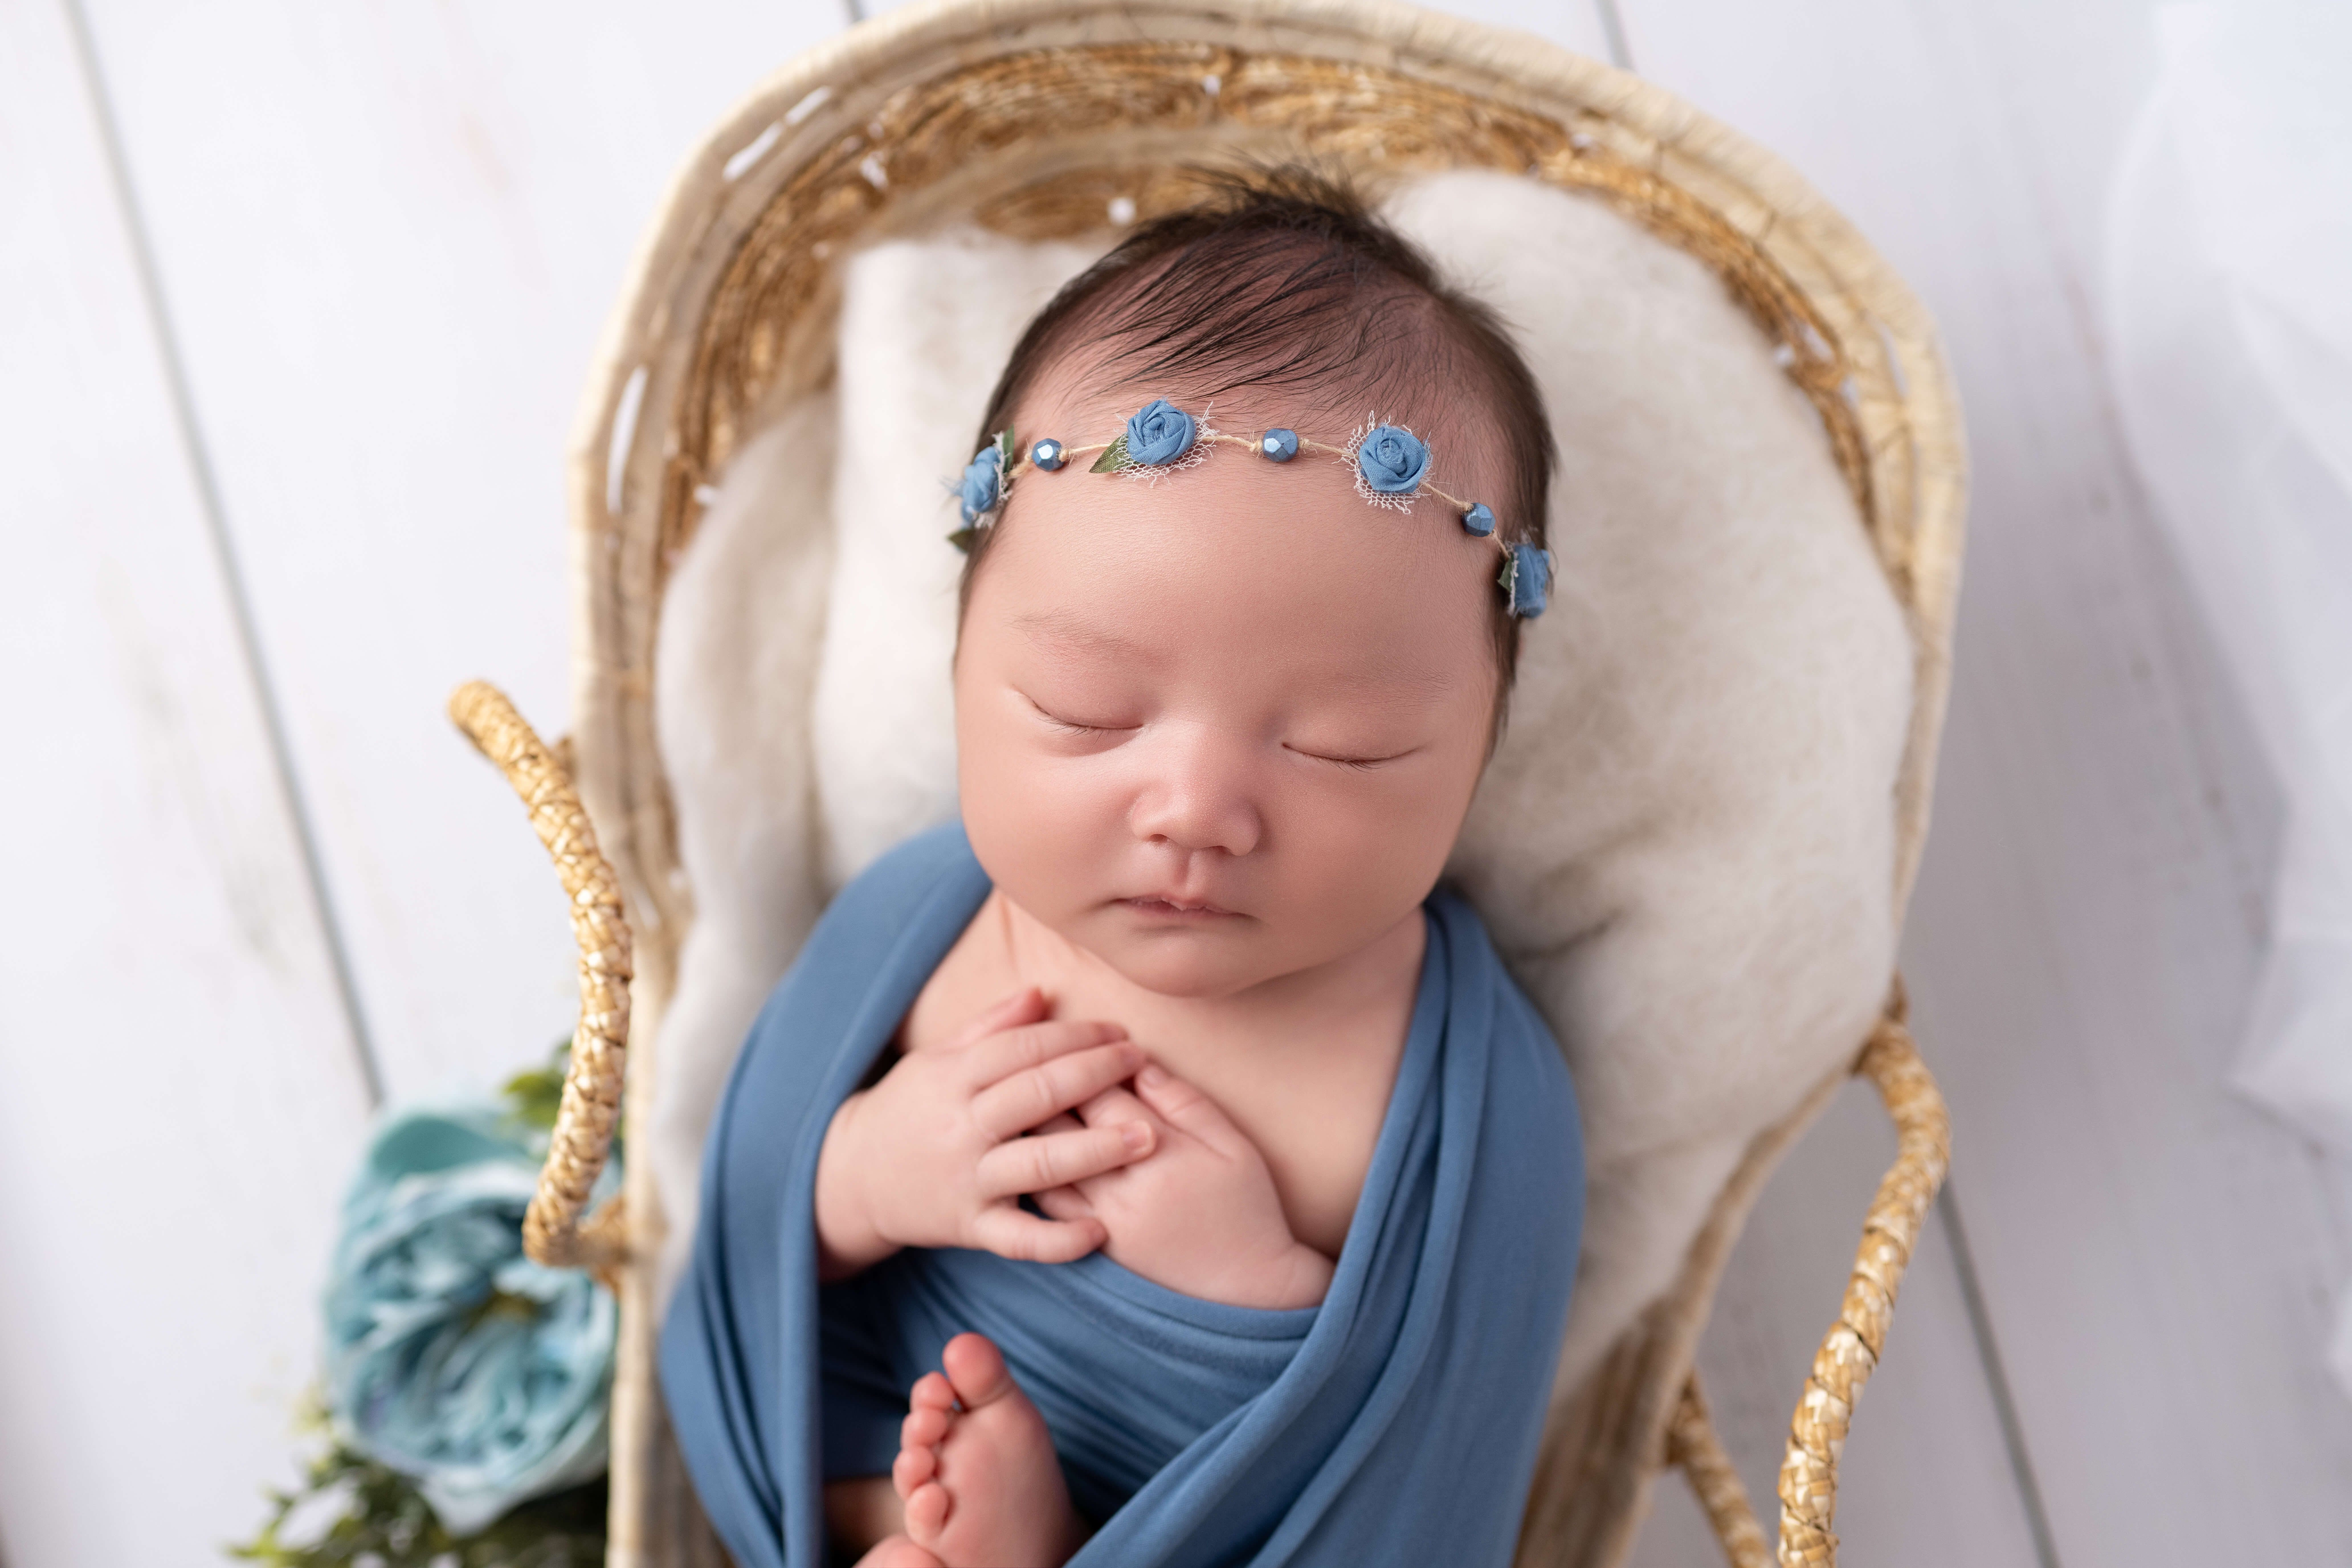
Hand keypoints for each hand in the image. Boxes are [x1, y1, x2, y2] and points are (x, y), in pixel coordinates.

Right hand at [814, 989, 1157, 1280]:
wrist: (850, 1180)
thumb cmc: (908, 1111)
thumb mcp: (937, 1060)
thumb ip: (990, 1027)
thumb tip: (1041, 991)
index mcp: (953, 1078)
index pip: (1021, 1048)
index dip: (1073, 1035)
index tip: (1118, 1029)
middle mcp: (961, 1128)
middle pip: (1036, 1095)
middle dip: (1095, 1075)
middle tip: (1141, 1062)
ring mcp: (966, 1180)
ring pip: (1038, 1164)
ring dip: (1096, 1150)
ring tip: (1148, 1137)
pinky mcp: (969, 1227)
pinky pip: (1019, 1238)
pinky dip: (1058, 1240)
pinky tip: (1100, 1232)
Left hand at [1036, 1064, 1334, 1309]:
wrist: (1246, 1292)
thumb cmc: (1246, 1210)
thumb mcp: (1233, 1147)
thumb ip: (1186, 1103)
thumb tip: (1141, 1065)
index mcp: (1158, 1154)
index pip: (1099, 1094)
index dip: (1083, 1060)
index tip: (1081, 1039)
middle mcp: (1120, 1189)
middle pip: (1061, 1125)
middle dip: (1043, 1086)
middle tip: (1034, 1059)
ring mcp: (1101, 1221)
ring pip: (1042, 1165)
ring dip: (1029, 1130)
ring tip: (1020, 1098)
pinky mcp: (1093, 1247)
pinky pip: (1045, 1208)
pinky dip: (1032, 1175)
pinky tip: (1028, 1152)